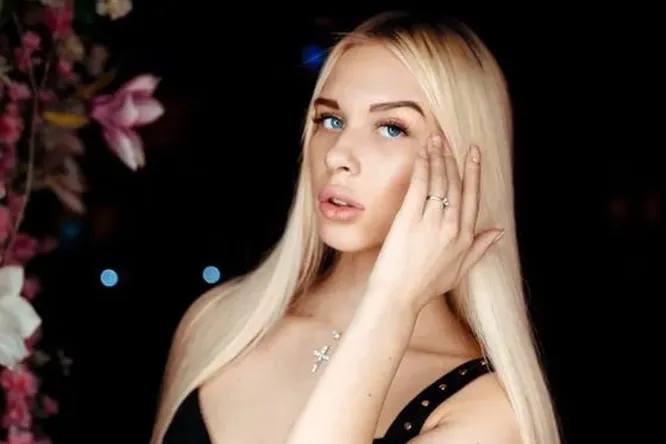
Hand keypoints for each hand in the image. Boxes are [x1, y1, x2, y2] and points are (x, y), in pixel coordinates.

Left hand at [366, 133, 503, 314]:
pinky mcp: (410, 219)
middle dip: (453, 158)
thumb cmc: (425, 286)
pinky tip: (423, 153)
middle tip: (449, 139)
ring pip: (439, 182)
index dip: (473, 172)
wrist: (398, 296)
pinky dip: (423, 167)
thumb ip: (480, 248)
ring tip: (436, 139)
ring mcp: (432, 222)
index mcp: (465, 237)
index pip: (472, 197)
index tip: (473, 153)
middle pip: (456, 185)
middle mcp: (452, 226)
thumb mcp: (459, 270)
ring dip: (438, 157)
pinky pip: (420, 186)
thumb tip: (498, 230)